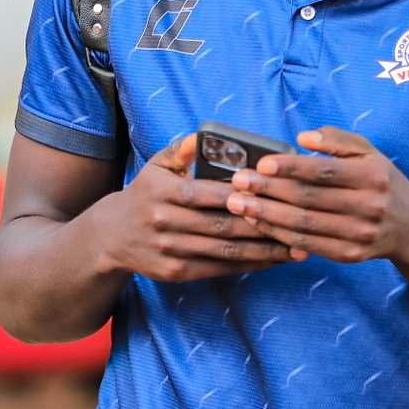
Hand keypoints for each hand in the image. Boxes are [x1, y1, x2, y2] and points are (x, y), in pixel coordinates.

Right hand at [97, 133, 306, 282]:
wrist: (111, 236)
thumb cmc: (144, 194)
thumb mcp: (157, 166)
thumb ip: (181, 150)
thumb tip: (203, 135)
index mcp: (164, 192)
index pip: (209, 194)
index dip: (243, 196)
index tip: (274, 194)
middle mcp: (166, 222)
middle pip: (222, 225)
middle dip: (262, 225)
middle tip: (297, 221)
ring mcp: (171, 251)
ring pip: (225, 251)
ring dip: (264, 251)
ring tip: (296, 246)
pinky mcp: (177, 272)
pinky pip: (219, 269)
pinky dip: (248, 265)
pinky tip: (273, 260)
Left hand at [226, 126, 408, 263]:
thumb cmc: (379, 180)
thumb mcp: (367, 151)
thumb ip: (336, 140)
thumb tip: (303, 138)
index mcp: (372, 175)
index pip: (325, 171)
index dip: (291, 167)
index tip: (262, 163)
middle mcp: (368, 206)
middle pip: (309, 199)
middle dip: (268, 190)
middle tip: (238, 182)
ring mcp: (359, 234)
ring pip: (304, 224)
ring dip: (266, 215)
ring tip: (239, 203)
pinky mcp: (349, 255)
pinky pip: (307, 244)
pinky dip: (279, 234)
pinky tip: (258, 222)